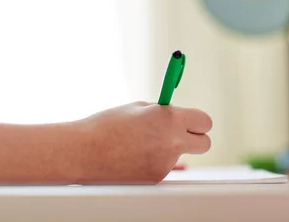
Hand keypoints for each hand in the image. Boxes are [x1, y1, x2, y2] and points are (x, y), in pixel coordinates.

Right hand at [76, 101, 211, 183]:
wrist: (84, 151)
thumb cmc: (107, 125)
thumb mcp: (138, 109)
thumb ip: (162, 113)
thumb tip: (178, 120)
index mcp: (169, 119)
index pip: (205, 120)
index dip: (198, 120)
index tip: (193, 121)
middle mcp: (172, 142)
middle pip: (204, 143)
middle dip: (196, 137)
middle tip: (183, 134)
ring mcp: (165, 163)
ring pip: (179, 155)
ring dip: (168, 149)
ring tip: (139, 143)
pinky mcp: (156, 178)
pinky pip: (163, 166)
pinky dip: (153, 161)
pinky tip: (133, 155)